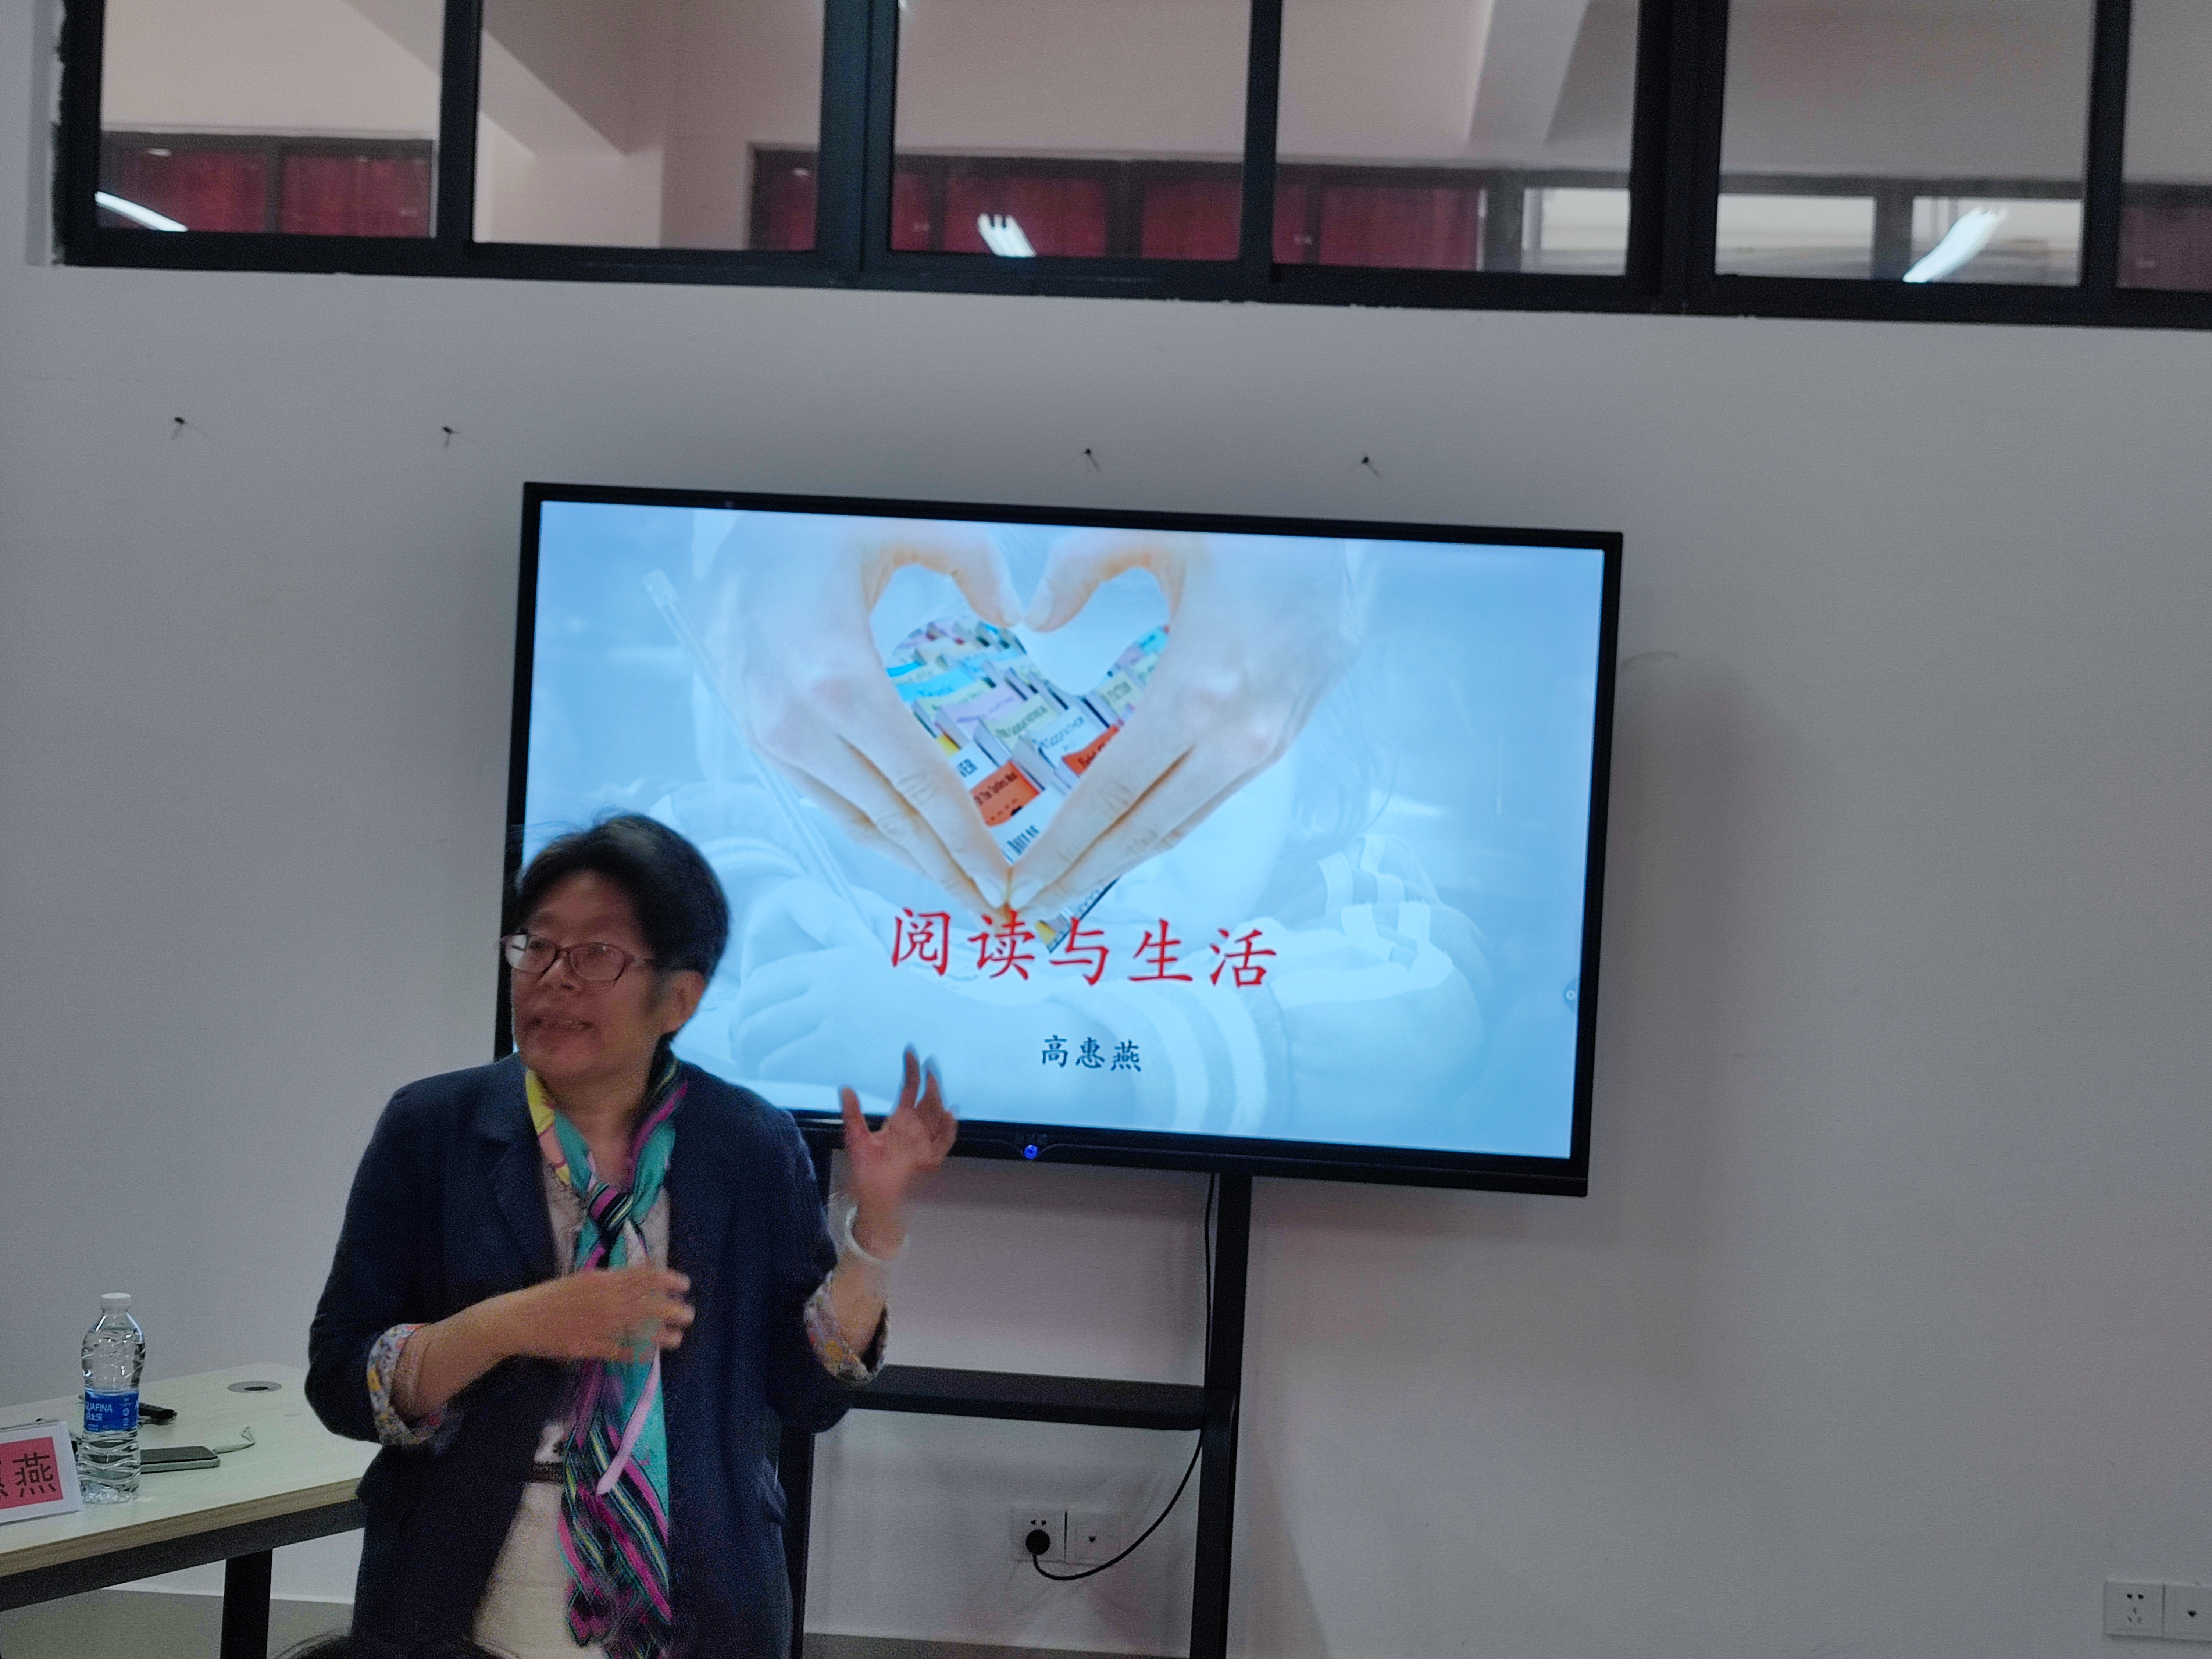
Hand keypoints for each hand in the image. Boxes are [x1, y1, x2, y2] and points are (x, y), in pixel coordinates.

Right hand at [505, 1264, 694, 1364]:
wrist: (519, 1318)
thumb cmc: (551, 1296)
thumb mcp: (581, 1279)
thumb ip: (609, 1278)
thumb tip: (640, 1273)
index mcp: (600, 1279)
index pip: (641, 1275)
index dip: (666, 1279)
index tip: (685, 1283)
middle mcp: (601, 1299)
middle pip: (644, 1302)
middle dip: (670, 1308)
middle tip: (689, 1314)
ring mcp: (594, 1324)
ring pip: (634, 1328)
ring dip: (659, 1333)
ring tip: (678, 1338)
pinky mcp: (585, 1346)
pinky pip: (615, 1350)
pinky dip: (633, 1353)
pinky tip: (648, 1356)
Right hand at [706, 514, 1024, 913]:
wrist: (724, 535)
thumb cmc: (815, 530)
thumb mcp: (905, 528)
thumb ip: (974, 564)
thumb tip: (1017, 615)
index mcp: (841, 681)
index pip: (920, 784)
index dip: (965, 841)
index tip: (1002, 880)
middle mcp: (800, 723)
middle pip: (890, 818)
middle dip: (946, 871)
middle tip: (994, 909)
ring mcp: (772, 737)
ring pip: (853, 819)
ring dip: (909, 861)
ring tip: (960, 890)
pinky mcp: (760, 738)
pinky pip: (826, 800)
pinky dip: (872, 829)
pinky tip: (909, 845)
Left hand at [838, 1045, 958, 1255]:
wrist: (872, 1195)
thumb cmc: (866, 1168)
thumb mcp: (856, 1136)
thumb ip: (853, 1112)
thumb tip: (845, 1088)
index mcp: (899, 1120)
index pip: (909, 1090)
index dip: (912, 1072)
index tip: (911, 1054)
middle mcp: (915, 1127)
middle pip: (927, 1099)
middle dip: (930, 1082)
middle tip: (930, 1066)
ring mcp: (924, 1141)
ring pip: (937, 1115)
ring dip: (938, 1099)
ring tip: (934, 1084)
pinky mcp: (930, 1157)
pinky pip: (944, 1141)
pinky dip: (948, 1128)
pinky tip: (948, 1114)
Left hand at [1007, 531, 1360, 916]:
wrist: (1351, 541)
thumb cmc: (1253, 534)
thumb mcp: (1154, 533)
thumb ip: (1079, 568)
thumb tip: (1033, 619)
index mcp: (1197, 690)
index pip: (1110, 793)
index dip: (1061, 848)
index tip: (1019, 885)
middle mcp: (1237, 734)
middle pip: (1145, 829)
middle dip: (1083, 877)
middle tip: (1033, 913)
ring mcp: (1269, 743)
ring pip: (1184, 822)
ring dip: (1125, 861)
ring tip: (1074, 886)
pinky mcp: (1285, 739)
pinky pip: (1214, 797)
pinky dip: (1166, 824)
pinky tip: (1131, 834)